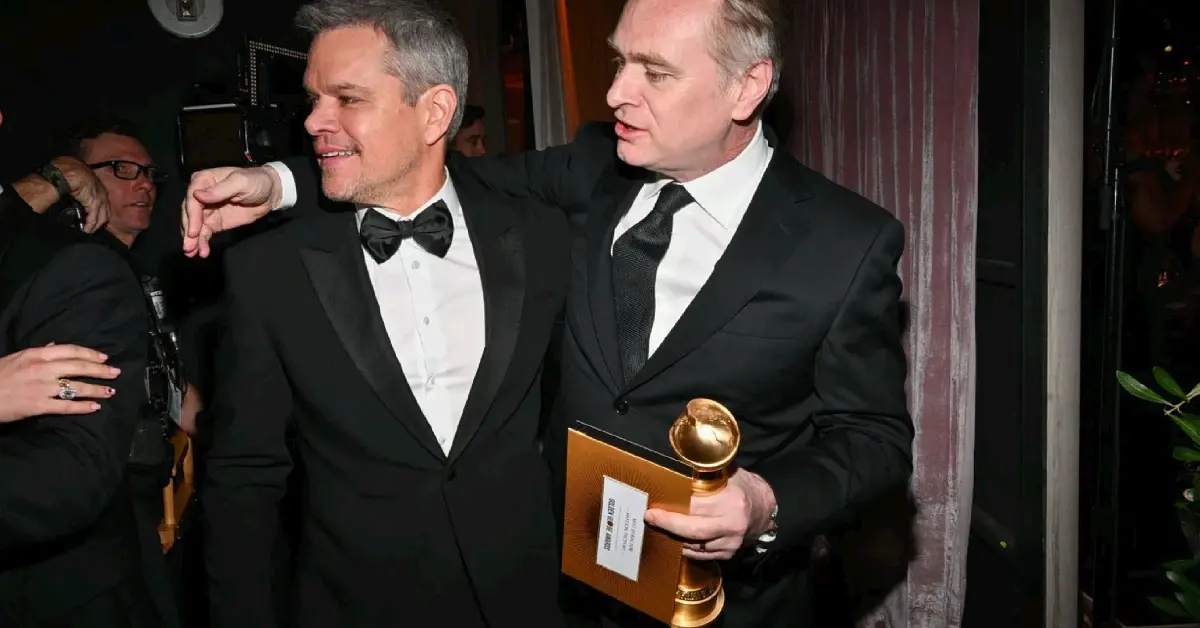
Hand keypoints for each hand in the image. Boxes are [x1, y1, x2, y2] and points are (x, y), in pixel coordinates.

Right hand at [0, 344, 120, 422]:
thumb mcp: (17, 358)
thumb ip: (40, 352)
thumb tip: (57, 346)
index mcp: (36, 354)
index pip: (70, 350)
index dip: (90, 354)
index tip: (104, 358)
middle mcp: (42, 369)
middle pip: (78, 367)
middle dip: (100, 370)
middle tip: (116, 373)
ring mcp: (41, 387)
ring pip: (76, 387)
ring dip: (96, 389)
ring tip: (110, 391)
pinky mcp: (38, 406)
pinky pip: (66, 406)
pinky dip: (83, 407)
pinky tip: (95, 408)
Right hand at [52, 157, 110, 232]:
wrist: (68, 170)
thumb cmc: (68, 169)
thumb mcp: (76, 175)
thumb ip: (78, 182)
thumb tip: (71, 186)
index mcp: (98, 184)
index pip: (102, 199)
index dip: (99, 208)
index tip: (95, 215)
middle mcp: (102, 192)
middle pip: (105, 209)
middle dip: (100, 219)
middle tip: (94, 226)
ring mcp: (100, 198)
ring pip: (101, 216)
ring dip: (95, 225)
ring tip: (89, 230)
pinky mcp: (94, 204)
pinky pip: (93, 218)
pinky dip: (90, 225)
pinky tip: (86, 230)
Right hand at [182, 166, 281, 258]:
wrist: (270, 194)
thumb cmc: (256, 182)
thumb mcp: (240, 182)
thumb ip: (220, 190)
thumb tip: (197, 195)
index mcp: (204, 180)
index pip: (192, 198)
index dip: (191, 215)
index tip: (193, 231)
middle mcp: (201, 194)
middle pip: (190, 214)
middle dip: (189, 231)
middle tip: (189, 246)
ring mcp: (206, 209)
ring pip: (194, 225)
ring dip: (192, 240)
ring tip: (191, 253)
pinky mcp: (213, 222)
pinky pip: (204, 233)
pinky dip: (201, 242)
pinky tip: (202, 252)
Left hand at [644, 469, 775, 560]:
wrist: (765, 508)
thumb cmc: (742, 486)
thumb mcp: (727, 474)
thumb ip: (704, 474)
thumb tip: (673, 468)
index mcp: (732, 502)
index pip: (695, 507)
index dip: (673, 508)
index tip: (653, 507)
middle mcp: (732, 525)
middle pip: (692, 531)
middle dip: (668, 525)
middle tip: (650, 518)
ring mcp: (731, 543)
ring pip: (694, 545)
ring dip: (673, 537)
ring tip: (658, 527)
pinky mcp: (728, 553)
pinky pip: (701, 555)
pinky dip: (685, 547)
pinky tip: (674, 539)